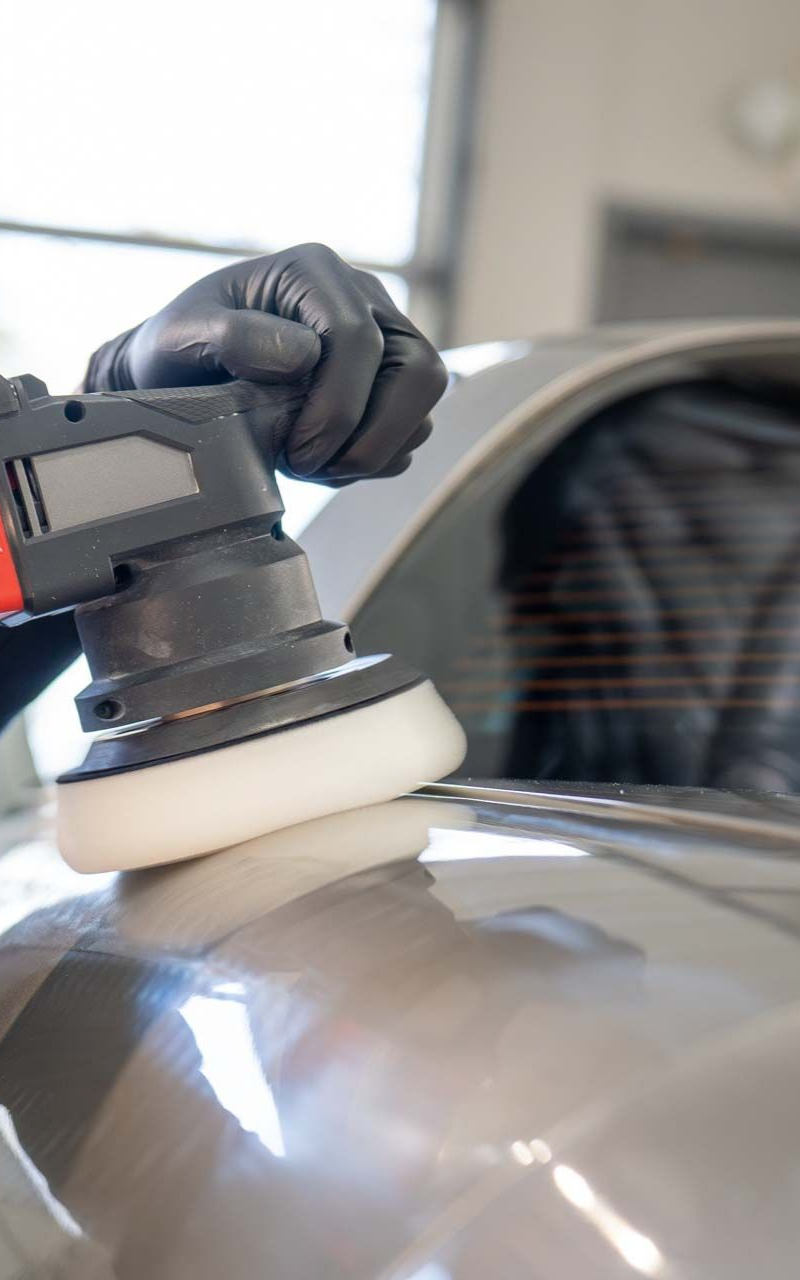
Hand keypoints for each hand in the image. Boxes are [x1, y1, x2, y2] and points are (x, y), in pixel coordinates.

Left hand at [85, 244, 447, 482]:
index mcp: (313, 272)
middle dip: (372, 435)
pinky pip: (413, 428)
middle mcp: (362, 297)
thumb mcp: (178, 337)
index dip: (335, 407)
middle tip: (314, 466)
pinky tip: (326, 461)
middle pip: (419, 370)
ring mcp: (385, 340)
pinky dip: (376, 458)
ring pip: (424, 404)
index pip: (357, 337)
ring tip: (314, 465)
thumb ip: (230, 336)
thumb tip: (303, 355)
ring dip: (376, 451)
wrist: (183, 377)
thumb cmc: (178, 352)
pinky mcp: (389, 382)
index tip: (294, 449)